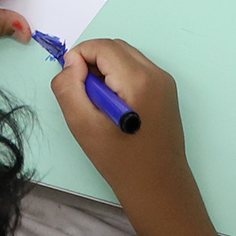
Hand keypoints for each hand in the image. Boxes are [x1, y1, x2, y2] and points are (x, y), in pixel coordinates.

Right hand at [55, 37, 192, 198]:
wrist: (159, 188)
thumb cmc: (120, 161)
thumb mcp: (83, 126)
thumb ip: (69, 88)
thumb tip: (72, 63)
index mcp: (138, 79)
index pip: (101, 47)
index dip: (79, 57)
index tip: (71, 83)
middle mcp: (156, 73)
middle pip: (115, 47)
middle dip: (92, 61)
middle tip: (82, 93)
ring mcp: (165, 82)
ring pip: (126, 56)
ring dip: (105, 69)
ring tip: (98, 103)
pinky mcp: (167, 91)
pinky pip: (137, 70)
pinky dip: (119, 77)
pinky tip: (114, 107)